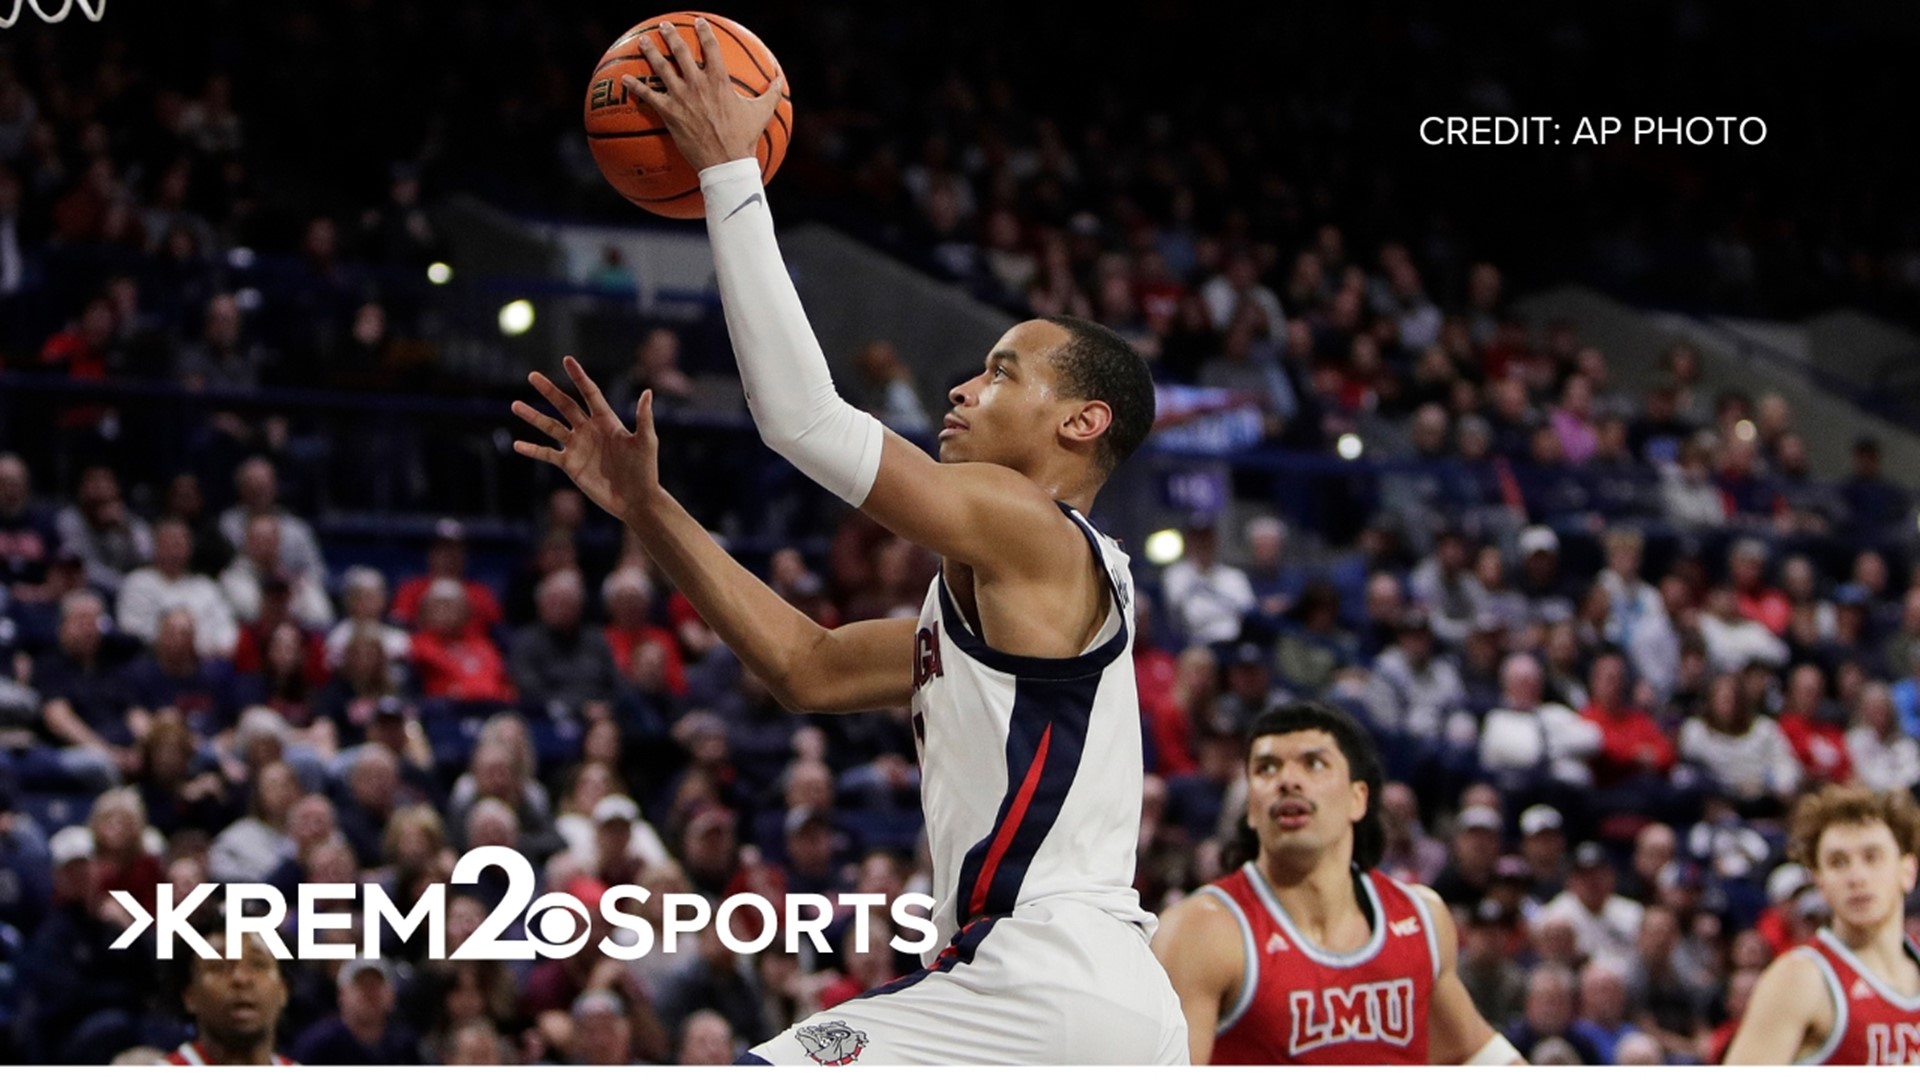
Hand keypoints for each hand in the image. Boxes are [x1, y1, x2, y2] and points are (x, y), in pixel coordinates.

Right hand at [513, 358, 662, 524]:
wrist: (635, 499)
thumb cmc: (645, 470)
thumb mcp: (646, 442)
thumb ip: (643, 418)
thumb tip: (648, 392)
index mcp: (607, 421)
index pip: (590, 393)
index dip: (579, 377)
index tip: (567, 360)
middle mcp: (589, 430)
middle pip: (565, 405)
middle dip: (549, 390)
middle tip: (532, 376)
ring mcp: (577, 447)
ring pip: (551, 427)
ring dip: (533, 416)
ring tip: (515, 405)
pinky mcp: (570, 465)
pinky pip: (547, 454)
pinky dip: (532, 450)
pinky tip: (517, 444)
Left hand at [626, 17, 785, 173]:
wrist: (726, 162)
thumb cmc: (745, 138)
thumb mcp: (762, 113)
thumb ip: (771, 93)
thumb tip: (780, 79)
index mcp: (719, 81)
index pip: (711, 47)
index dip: (704, 32)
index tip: (699, 22)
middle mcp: (698, 84)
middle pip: (680, 52)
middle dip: (671, 35)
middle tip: (664, 26)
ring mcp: (681, 97)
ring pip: (661, 68)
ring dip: (651, 52)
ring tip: (643, 41)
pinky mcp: (669, 113)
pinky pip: (648, 96)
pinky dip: (635, 86)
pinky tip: (624, 78)